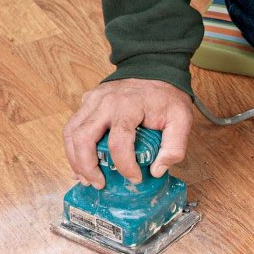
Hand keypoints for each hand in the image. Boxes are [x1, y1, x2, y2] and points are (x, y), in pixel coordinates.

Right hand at [62, 79, 192, 188]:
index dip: (125, 165)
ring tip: (87, 179)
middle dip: (88, 166)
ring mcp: (92, 100)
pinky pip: (72, 128)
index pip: (119, 141)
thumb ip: (174, 147)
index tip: (135, 179)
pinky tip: (81, 165)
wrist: (154, 69)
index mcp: (129, 105)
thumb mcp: (181, 119)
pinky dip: (73, 149)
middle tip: (99, 184)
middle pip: (84, 137)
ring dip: (75, 160)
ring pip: (72, 133)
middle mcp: (105, 101)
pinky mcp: (86, 102)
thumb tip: (156, 171)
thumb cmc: (165, 97)